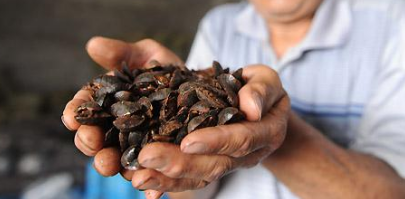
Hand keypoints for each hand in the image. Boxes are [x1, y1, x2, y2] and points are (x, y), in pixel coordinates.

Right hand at [61, 36, 181, 197]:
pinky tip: (152, 192)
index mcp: (109, 105)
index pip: (86, 108)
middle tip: (91, 141)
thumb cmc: (169, 73)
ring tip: (113, 165)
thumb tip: (93, 44)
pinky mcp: (160, 165)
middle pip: (96, 140)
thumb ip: (122, 54)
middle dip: (89, 142)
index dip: (77, 112)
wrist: (202, 92)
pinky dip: (152, 187)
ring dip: (113, 165)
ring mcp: (138, 149)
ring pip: (120, 162)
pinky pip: (154, 178)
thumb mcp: (149, 57)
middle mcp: (118, 130)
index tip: (72, 116)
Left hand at [130, 65, 289, 195]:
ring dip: (167, 180)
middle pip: (214, 165)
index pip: (240, 139)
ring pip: (198, 178)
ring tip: (138, 177)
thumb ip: (261, 90)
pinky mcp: (209, 167)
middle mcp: (247, 156)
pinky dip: (165, 183)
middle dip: (180, 164)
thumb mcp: (267, 81)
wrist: (259, 110)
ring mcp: (227, 165)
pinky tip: (143, 183)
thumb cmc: (260, 89)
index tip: (188, 142)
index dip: (215, 142)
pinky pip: (188, 179)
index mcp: (264, 133)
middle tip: (146, 158)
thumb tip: (250, 107)